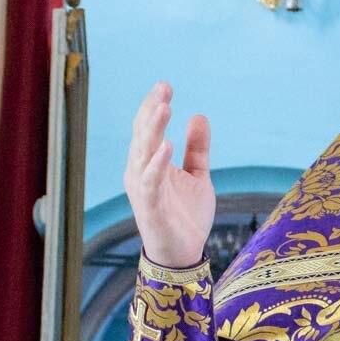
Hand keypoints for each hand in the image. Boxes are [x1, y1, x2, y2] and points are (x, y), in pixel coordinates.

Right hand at [124, 82, 214, 268]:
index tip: (165, 86)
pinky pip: (150, 181)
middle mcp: (140, 172)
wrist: (184, 254)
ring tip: (165, 108)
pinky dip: (157, 164)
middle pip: (142, 135)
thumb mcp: (197, 175)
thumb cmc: (186, 217)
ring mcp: (143, 189)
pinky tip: (167, 146)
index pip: (147, 129)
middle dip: (152, 111)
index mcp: (149, 163)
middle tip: (164, 88)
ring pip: (143, 153)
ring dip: (153, 130)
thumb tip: (199, 115)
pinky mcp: (149, 207)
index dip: (153, 107)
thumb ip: (198, 148)